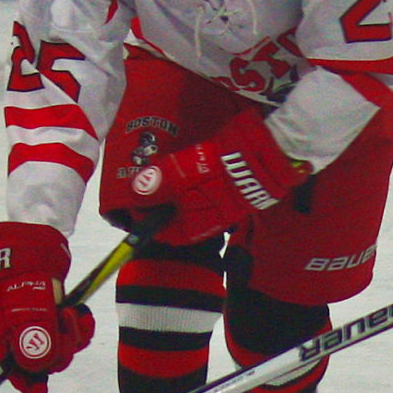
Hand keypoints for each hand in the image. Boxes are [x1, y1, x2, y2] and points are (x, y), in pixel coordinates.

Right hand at [0, 221, 96, 392]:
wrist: (29, 239)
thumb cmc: (19, 265)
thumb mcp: (25, 299)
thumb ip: (33, 331)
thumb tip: (41, 364)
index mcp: (3, 331)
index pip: (12, 367)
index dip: (25, 383)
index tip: (39, 390)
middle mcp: (21, 331)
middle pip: (42, 362)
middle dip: (60, 350)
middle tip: (65, 321)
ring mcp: (40, 323)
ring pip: (61, 348)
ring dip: (73, 336)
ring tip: (73, 312)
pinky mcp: (56, 314)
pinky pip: (73, 333)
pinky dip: (81, 327)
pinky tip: (83, 313)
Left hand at [106, 108, 306, 243]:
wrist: (258, 161)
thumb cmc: (213, 173)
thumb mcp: (176, 176)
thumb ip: (153, 186)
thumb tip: (134, 193)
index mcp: (188, 230)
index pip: (159, 232)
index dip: (144, 216)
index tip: (136, 199)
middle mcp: (204, 227)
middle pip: (176, 220)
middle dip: (161, 204)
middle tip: (151, 183)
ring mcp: (221, 215)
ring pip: (191, 208)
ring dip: (179, 195)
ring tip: (170, 174)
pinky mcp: (234, 201)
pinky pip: (207, 198)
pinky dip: (196, 188)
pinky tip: (193, 172)